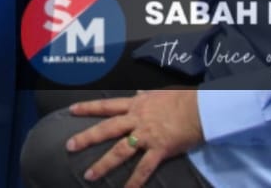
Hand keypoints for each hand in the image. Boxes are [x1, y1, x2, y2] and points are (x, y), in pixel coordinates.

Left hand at [66, 90, 203, 186]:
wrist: (200, 108)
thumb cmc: (182, 98)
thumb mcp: (159, 92)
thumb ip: (146, 95)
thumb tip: (138, 91)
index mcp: (136, 105)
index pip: (107, 105)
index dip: (88, 107)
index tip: (72, 110)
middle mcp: (137, 120)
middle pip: (106, 129)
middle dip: (87, 137)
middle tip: (69, 145)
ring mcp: (146, 136)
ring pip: (120, 151)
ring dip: (104, 164)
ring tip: (89, 175)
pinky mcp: (159, 149)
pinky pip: (144, 168)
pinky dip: (134, 181)